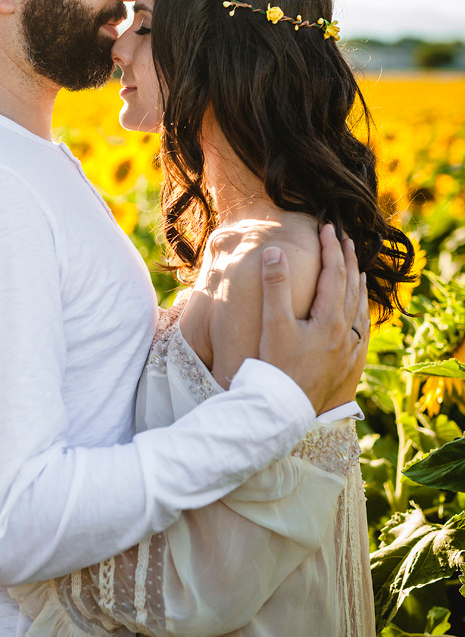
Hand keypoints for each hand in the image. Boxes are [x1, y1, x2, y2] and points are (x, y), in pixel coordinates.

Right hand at [258, 223, 368, 414]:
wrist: (285, 409)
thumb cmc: (276, 367)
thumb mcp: (272, 323)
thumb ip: (275, 285)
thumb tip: (276, 251)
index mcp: (329, 318)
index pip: (335, 272)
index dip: (331, 248)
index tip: (327, 228)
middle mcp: (346, 331)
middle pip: (352, 286)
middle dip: (349, 259)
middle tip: (345, 239)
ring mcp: (350, 349)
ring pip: (361, 308)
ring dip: (359, 284)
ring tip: (359, 270)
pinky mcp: (349, 364)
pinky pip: (363, 330)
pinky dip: (363, 313)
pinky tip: (361, 313)